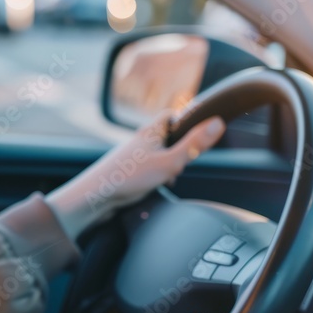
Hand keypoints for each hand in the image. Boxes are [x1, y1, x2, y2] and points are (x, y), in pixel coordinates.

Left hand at [44, 111, 225, 241]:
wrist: (95, 197)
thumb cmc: (128, 176)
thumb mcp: (170, 161)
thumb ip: (194, 145)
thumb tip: (217, 123)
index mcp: (150, 131)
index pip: (171, 115)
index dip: (186, 120)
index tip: (199, 132)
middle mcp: (141, 140)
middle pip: (168, 137)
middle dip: (180, 149)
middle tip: (184, 161)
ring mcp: (134, 155)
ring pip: (160, 155)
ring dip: (169, 165)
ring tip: (169, 177)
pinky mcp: (129, 170)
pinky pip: (151, 168)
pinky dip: (158, 175)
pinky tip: (158, 186)